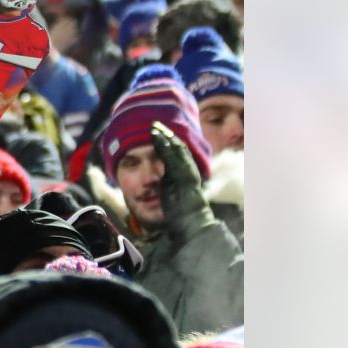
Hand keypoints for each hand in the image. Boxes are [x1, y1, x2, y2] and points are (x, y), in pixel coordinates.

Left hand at [150, 121, 214, 241]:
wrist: (192, 223)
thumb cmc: (181, 211)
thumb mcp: (171, 192)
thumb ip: (167, 180)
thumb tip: (159, 176)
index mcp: (186, 173)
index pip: (178, 153)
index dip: (169, 141)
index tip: (159, 131)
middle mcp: (189, 170)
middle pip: (179, 147)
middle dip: (167, 135)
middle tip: (156, 124)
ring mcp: (187, 173)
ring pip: (177, 150)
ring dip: (165, 137)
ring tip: (155, 128)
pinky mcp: (183, 177)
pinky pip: (173, 158)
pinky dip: (165, 146)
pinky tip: (158, 138)